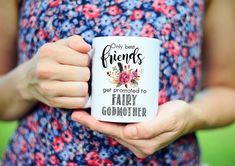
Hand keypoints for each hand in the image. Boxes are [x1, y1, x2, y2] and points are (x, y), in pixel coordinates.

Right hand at [20, 35, 90, 108]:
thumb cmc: (50, 59)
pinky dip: (82, 98)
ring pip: (82, 89)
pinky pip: (78, 102)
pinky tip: (76, 92)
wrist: (29, 79)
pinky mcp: (53, 102)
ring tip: (79, 82)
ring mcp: (48, 88)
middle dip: (86, 73)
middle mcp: (45, 70)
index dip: (86, 60)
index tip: (80, 61)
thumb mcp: (60, 45)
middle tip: (80, 72)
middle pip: (84, 74)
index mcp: (49, 52)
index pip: (84, 59)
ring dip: (84, 86)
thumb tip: (87, 48)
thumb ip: (75, 42)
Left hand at [71, 100, 198, 157]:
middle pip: (110, 132)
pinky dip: (107, 119)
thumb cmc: (180, 116)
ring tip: (83, 111)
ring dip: (98, 121)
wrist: (187, 117)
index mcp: (144, 143)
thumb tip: (130, 132)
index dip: (97, 124)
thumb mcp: (169, 119)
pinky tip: (100, 112)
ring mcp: (137, 139)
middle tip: (76, 112)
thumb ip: (151, 128)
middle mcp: (138, 143)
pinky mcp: (137, 132)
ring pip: (112, 129)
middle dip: (92, 122)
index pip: (115, 132)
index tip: (80, 116)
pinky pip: (118, 126)